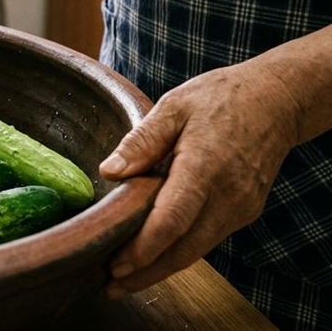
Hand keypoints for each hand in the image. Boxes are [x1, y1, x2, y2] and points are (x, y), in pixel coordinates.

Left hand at [98, 59, 299, 296]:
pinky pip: (207, 238)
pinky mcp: (244, 211)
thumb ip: (141, 140)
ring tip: (125, 280)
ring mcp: (240, 207)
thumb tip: (109, 172)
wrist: (276, 102)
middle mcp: (228, 194)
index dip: (144, 247)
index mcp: (205, 165)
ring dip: (162, 268)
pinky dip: (180, 252)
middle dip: (147, 272)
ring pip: (197, 250)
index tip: (116, 265)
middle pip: (185, 247)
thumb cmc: (219, 98)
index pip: (174, 218)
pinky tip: (153, 256)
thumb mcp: (174, 106)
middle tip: (111, 286)